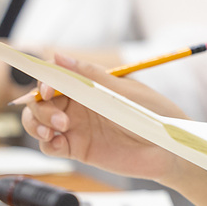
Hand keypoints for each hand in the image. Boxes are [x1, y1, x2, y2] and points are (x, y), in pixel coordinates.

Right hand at [20, 53, 185, 182]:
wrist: (169, 147)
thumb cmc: (154, 112)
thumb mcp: (124, 92)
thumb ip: (91, 77)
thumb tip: (59, 57)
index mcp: (89, 84)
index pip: (55, 77)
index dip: (44, 81)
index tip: (47, 90)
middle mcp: (78, 103)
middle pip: (40, 101)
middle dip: (41, 108)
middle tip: (62, 120)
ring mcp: (76, 126)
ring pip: (38, 122)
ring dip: (37, 125)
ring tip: (56, 131)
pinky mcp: (77, 148)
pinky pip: (50, 146)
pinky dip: (46, 145)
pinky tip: (58, 144)